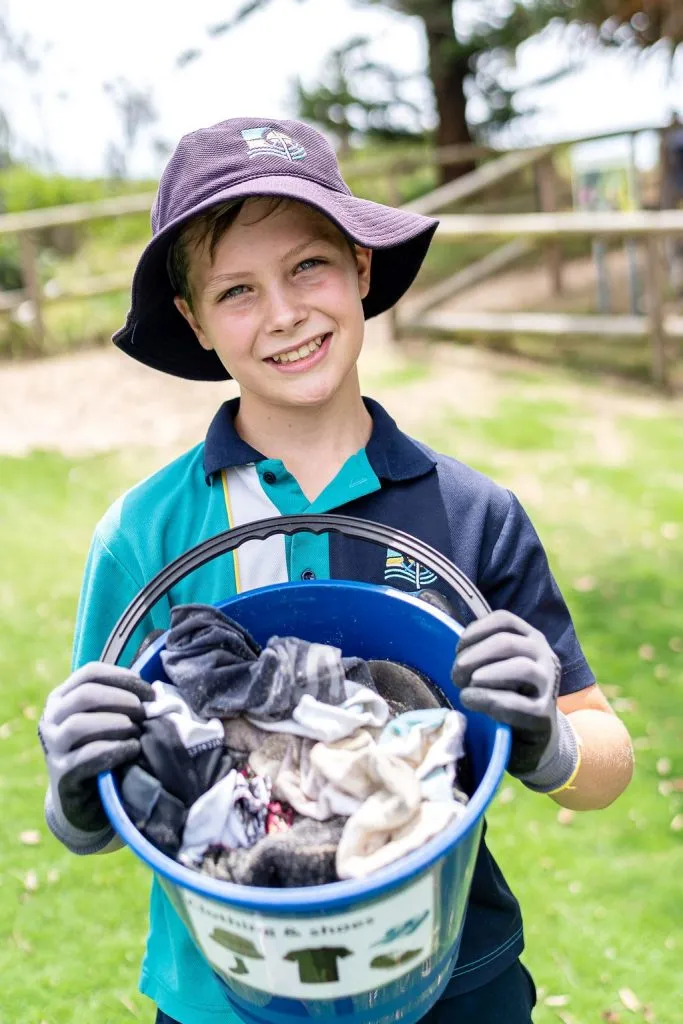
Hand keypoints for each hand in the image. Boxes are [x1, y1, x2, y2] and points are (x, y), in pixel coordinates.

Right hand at [39, 663, 154, 833]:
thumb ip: (121, 701)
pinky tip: (133, 749)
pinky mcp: (62, 774)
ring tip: (137, 730)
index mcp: (61, 698)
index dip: (122, 677)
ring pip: (78, 724)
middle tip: (144, 711)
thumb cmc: (98, 748)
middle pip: (84, 695)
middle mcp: (51, 719)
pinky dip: (114, 749)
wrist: (81, 799)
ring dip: (115, 723)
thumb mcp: (104, 720)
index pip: (89, 673)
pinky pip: (86, 756)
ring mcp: (52, 747)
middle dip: (120, 699)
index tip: (147, 690)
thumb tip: (156, 691)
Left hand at [451, 610, 560, 776]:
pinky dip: (488, 699)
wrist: (535, 737)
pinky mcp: (543, 715)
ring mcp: (547, 685)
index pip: (504, 620)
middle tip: (456, 673)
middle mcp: (545, 656)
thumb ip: (482, 651)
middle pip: (507, 642)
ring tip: (466, 685)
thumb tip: (452, 646)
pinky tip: (470, 700)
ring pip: (521, 667)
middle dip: (474, 656)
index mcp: (531, 639)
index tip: (457, 649)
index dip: (476, 630)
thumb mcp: (499, 665)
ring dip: (485, 674)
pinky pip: (516, 703)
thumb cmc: (509, 693)